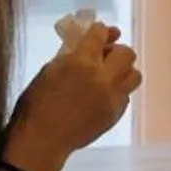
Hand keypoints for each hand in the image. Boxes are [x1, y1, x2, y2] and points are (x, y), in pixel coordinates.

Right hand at [10, 22, 140, 170]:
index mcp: (81, 62)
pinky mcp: (115, 114)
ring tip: (107, 77)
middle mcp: (102, 78)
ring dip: (122, 72)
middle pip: (126, 53)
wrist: (42, 140)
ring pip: (134, 75)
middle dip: (115, 51)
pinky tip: (102, 95)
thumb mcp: (48, 70)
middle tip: (103, 57)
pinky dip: (117, 91)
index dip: (98, 30)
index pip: (100, 33)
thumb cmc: (37, 104)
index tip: (96, 32)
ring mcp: (112, 98)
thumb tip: (86, 40)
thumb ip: (70, 53)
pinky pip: (126, 95)